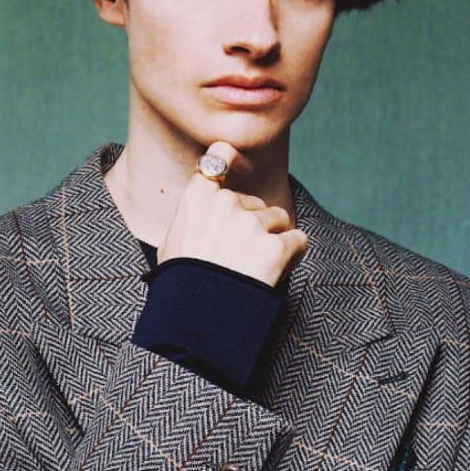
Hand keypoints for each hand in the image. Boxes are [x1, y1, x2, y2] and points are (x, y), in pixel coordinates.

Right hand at [158, 140, 307, 286]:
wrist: (195, 316)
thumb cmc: (179, 285)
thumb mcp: (171, 243)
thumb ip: (191, 218)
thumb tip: (200, 215)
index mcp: (198, 197)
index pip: (220, 155)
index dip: (236, 160)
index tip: (246, 172)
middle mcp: (226, 203)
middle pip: (256, 203)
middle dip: (255, 226)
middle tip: (241, 259)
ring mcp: (252, 224)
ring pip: (279, 220)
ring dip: (273, 240)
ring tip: (255, 269)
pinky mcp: (275, 246)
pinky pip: (298, 241)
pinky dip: (292, 255)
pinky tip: (276, 272)